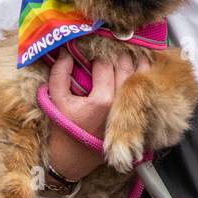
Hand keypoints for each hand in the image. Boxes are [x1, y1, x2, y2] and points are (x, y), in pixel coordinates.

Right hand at [45, 51, 150, 181]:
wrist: (72, 160)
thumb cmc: (62, 130)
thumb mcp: (56, 100)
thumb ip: (60, 74)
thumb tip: (66, 51)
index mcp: (102, 100)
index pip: (105, 65)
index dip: (100, 50)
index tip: (98, 40)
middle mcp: (119, 104)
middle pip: (126, 68)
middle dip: (122, 51)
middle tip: (119, 37)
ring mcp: (128, 110)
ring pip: (138, 78)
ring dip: (138, 60)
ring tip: (135, 45)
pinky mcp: (132, 115)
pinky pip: (140, 91)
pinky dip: (142, 76)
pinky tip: (141, 65)